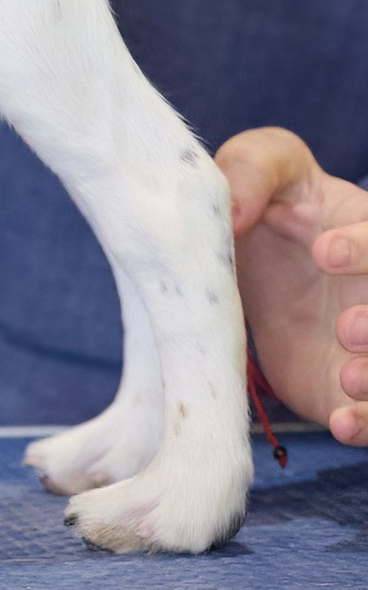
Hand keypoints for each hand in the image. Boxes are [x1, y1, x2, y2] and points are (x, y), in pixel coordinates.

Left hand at [220, 125, 367, 441]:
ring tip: (348, 378)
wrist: (259, 264)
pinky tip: (342, 422)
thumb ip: (252, 168)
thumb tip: (234, 208)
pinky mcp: (357, 391)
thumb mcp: (261, 167)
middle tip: (345, 328)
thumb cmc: (272, 205)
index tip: (324, 253)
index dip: (365, 249)